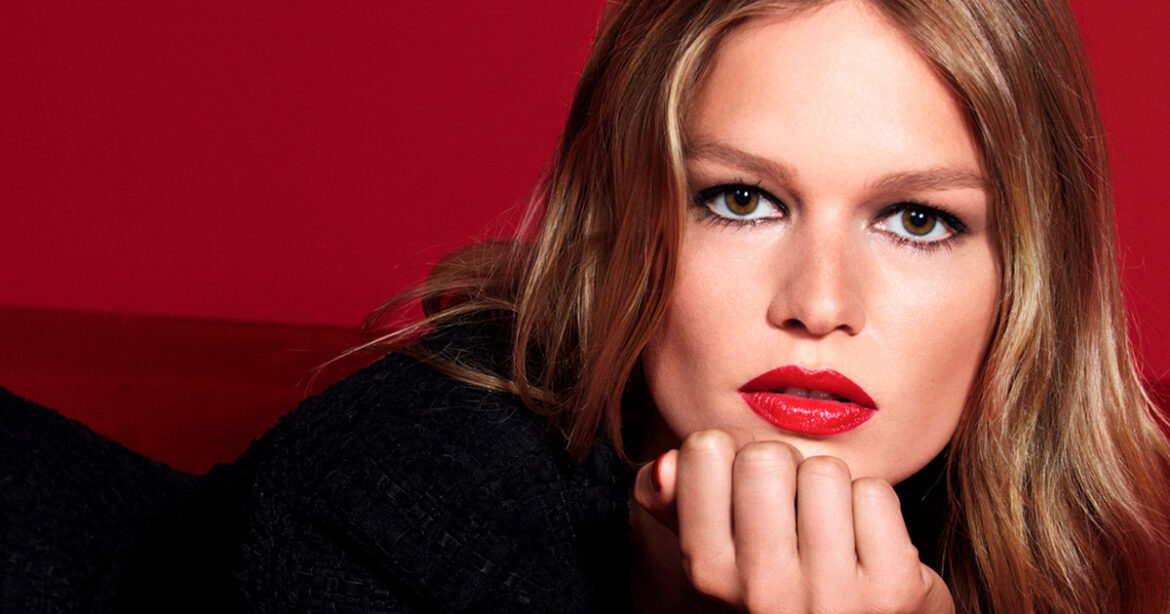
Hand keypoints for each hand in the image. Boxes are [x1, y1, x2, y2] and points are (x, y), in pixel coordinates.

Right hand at [633, 429, 953, 612]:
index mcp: (707, 572)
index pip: (705, 449)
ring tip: (830, 526)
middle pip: (766, 456)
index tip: (746, 485)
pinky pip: (875, 494)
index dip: (731, 451)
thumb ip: (674, 500)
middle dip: (784, 465)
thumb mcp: (718, 547)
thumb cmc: (781, 582)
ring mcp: (829, 596)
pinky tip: (866, 543)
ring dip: (833, 487)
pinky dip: (874, 507)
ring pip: (825, 471)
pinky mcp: (890, 590)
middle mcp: (762, 591)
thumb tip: (668, 463)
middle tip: (793, 505)